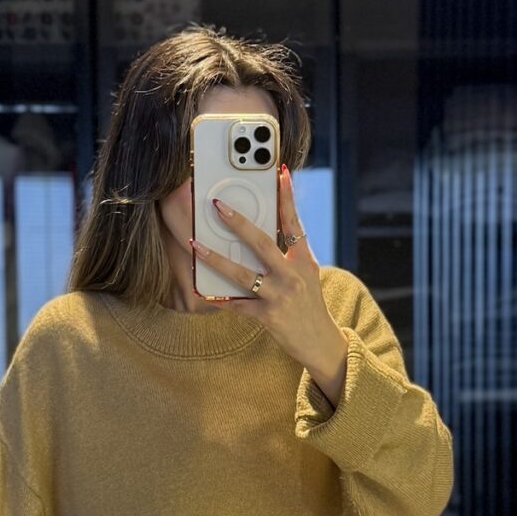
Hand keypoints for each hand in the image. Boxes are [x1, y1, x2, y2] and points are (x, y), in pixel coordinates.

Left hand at [196, 165, 348, 404]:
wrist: (321, 342)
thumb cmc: (309, 304)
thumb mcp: (307, 275)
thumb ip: (289, 254)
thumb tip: (262, 233)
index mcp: (304, 260)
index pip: (294, 223)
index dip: (287, 197)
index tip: (280, 174)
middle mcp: (293, 275)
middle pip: (262, 243)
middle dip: (238, 223)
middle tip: (218, 205)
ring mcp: (280, 296)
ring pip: (242, 274)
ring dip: (215, 258)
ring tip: (195, 244)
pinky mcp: (268, 316)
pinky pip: (237, 304)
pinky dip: (218, 298)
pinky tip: (200, 291)